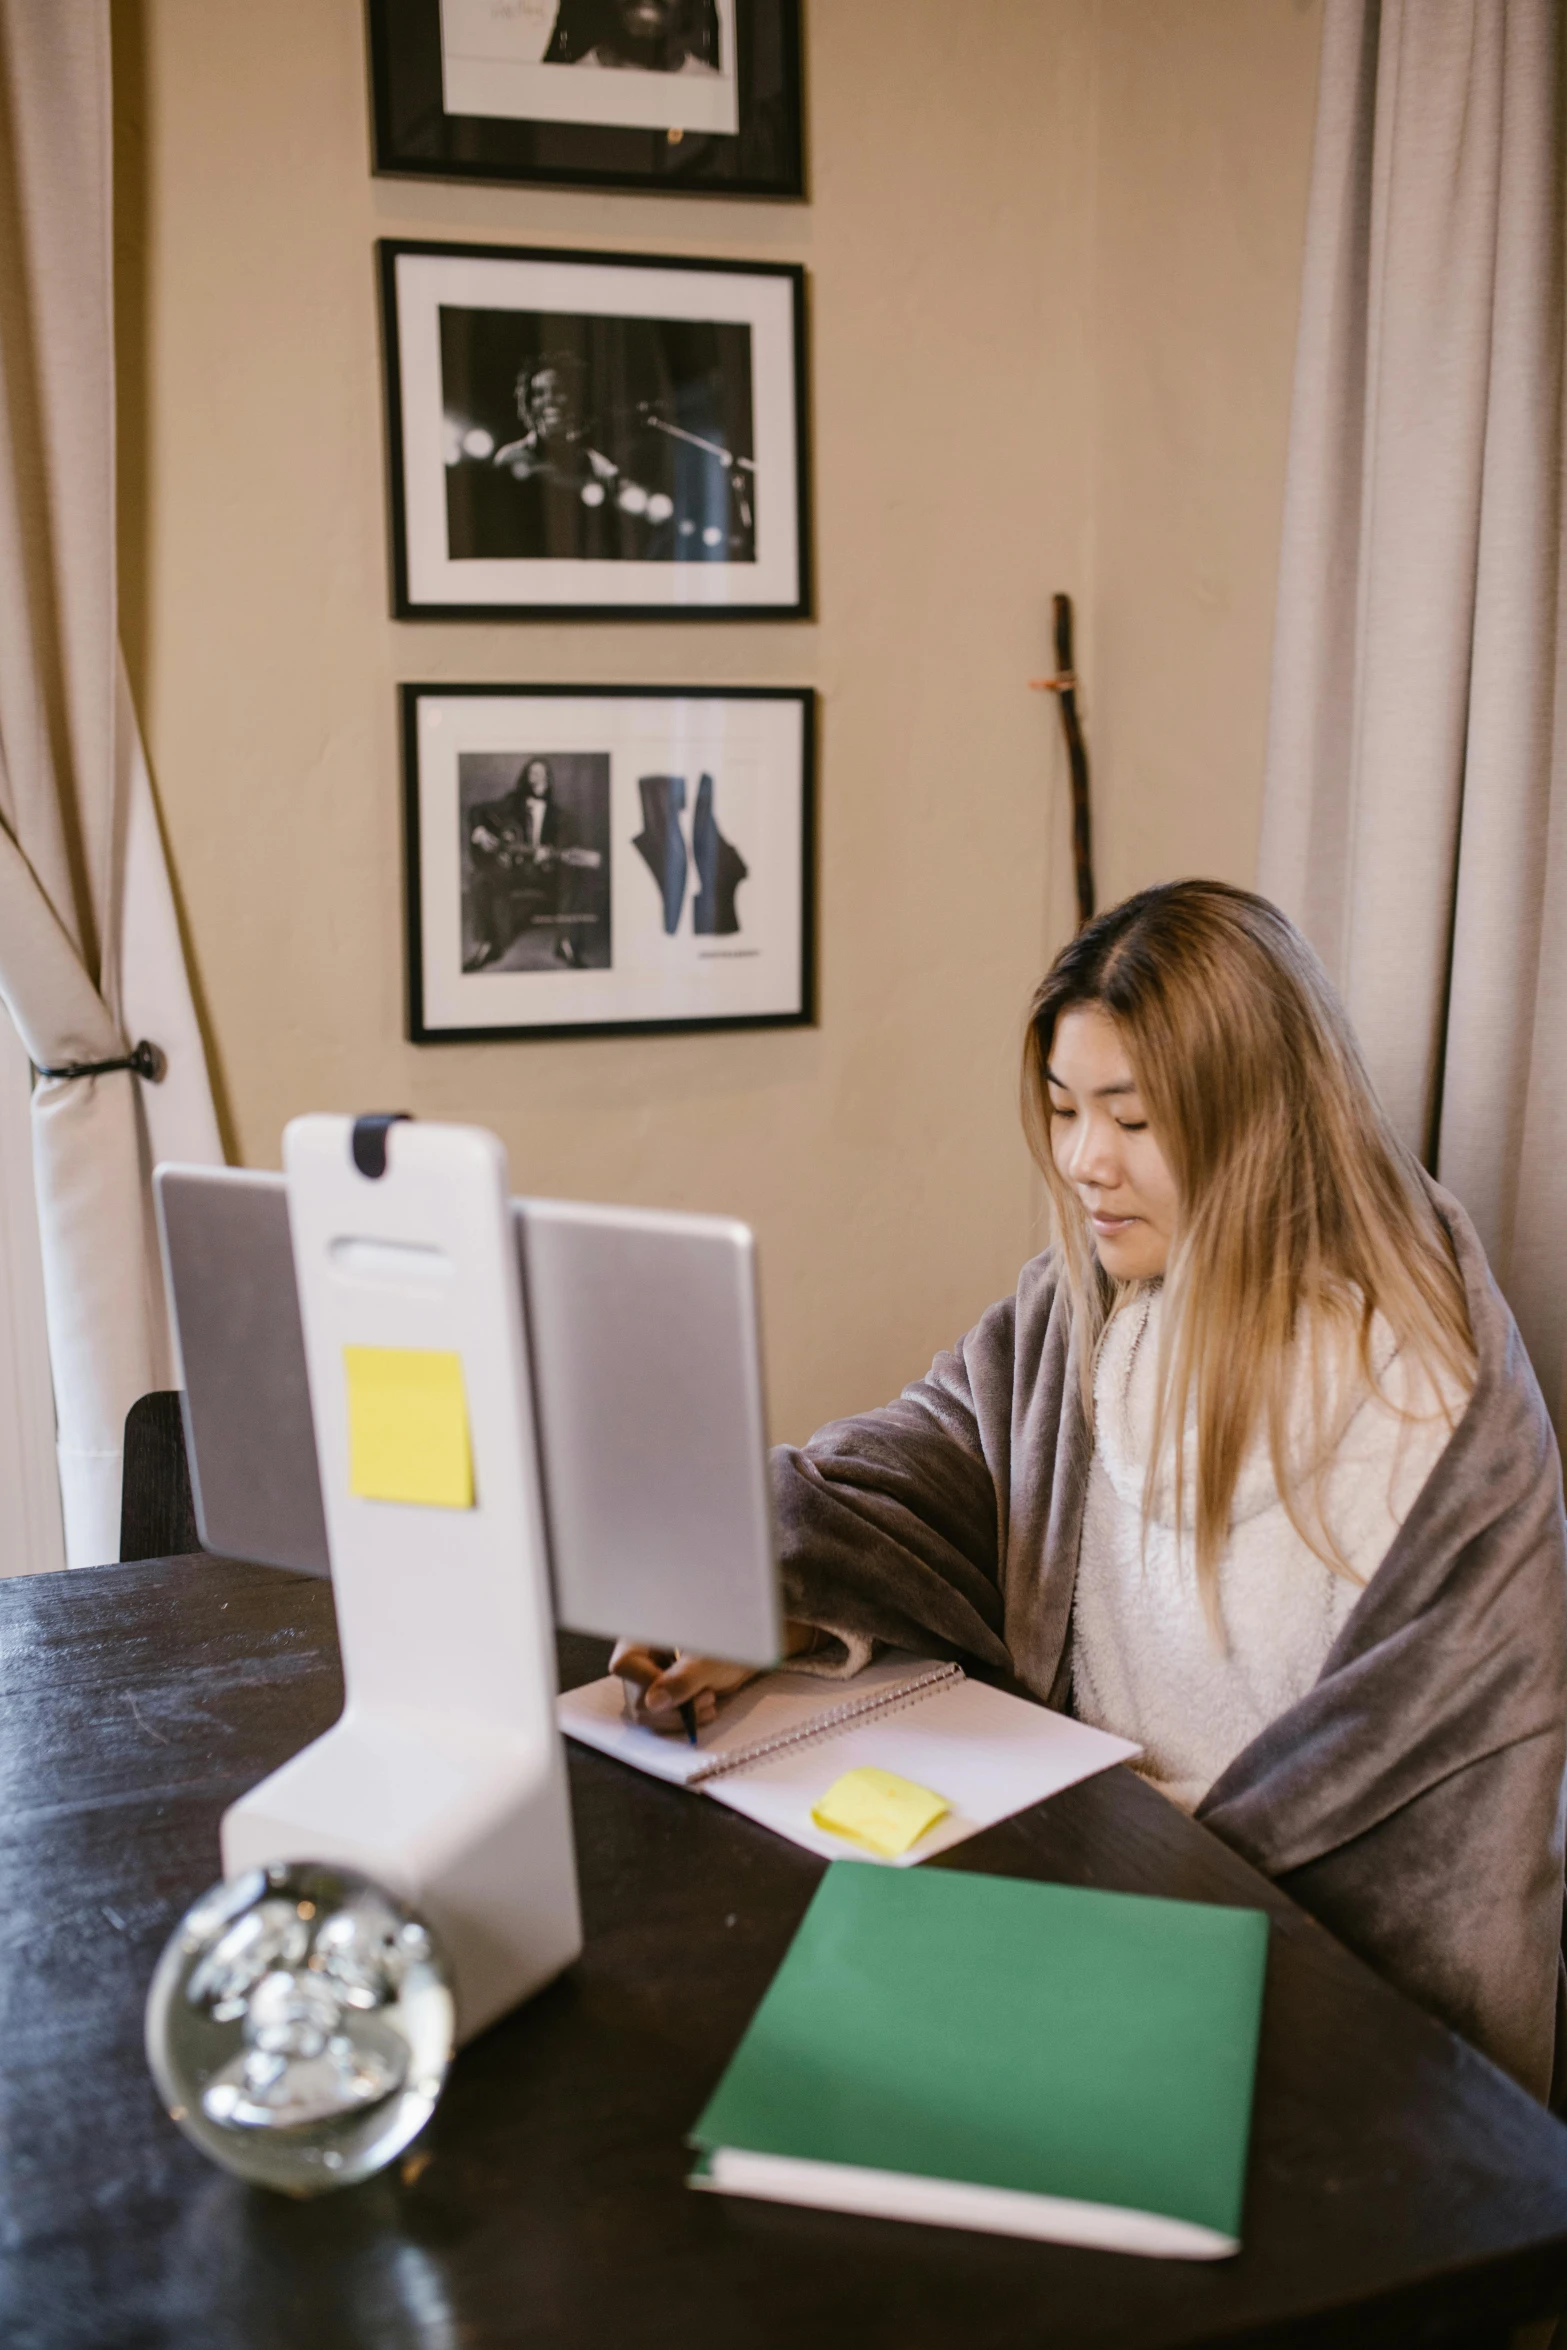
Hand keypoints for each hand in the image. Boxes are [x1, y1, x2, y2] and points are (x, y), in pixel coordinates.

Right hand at [610, 1622, 820, 1734]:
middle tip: (704, 1700)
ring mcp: (651, 1676)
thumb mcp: (711, 1660)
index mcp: (648, 1634)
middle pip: (635, 1695)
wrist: (754, 1650)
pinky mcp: (663, 1693)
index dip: (648, 1684)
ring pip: (647, 1712)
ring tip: (709, 1702)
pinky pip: (661, 1717)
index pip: (625, 1665)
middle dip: (670, 1707)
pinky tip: (706, 1709)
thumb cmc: (736, 1641)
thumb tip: (653, 1702)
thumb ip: (682, 1679)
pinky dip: (684, 1719)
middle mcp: (643, 1655)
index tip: (678, 1692)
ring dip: (679, 1716)